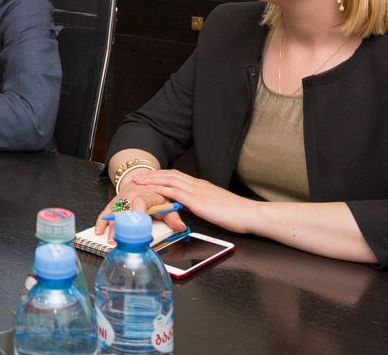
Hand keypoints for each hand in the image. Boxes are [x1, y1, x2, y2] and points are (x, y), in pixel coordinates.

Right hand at [93, 183, 184, 243]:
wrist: (141, 180)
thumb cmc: (153, 194)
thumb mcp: (165, 203)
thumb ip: (172, 216)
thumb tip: (181, 227)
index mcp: (143, 197)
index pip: (140, 205)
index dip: (138, 215)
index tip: (138, 227)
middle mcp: (129, 197)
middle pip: (124, 213)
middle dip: (122, 228)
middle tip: (122, 241)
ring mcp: (119, 201)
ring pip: (113, 214)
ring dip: (111, 228)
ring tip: (111, 240)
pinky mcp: (112, 204)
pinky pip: (104, 213)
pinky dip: (101, 222)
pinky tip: (99, 231)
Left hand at [130, 169, 259, 234]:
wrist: (249, 214)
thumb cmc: (236, 213)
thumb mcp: (215, 206)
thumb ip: (202, 203)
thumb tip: (191, 207)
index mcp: (202, 185)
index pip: (177, 175)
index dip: (161, 175)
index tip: (149, 176)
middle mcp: (198, 185)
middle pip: (170, 175)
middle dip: (152, 175)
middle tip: (137, 176)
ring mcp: (197, 191)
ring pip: (170, 180)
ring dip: (152, 179)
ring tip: (139, 181)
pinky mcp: (198, 201)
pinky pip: (176, 192)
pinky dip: (161, 189)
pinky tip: (152, 190)